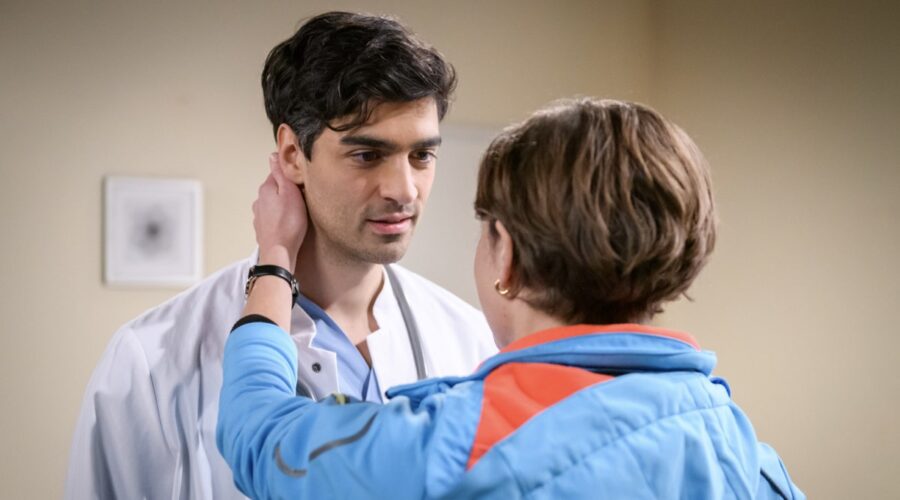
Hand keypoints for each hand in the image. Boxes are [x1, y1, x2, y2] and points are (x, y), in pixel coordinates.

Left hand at [252, 153, 307, 272]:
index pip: (276, 173)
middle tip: (302, 196)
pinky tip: (289, 224)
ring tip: (296, 212)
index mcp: (266, 189)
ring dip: (282, 205)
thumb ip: (281, 174)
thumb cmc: (288, 223)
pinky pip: (272, 218)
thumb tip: (273, 156)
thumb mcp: (290, 193)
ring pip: (273, 204)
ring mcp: (259, 216)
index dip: (289, 175)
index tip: (300, 179)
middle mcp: (259, 201)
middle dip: (286, 190)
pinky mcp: (262, 229)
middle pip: (274, 189)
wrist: (279, 252)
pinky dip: (280, 218)